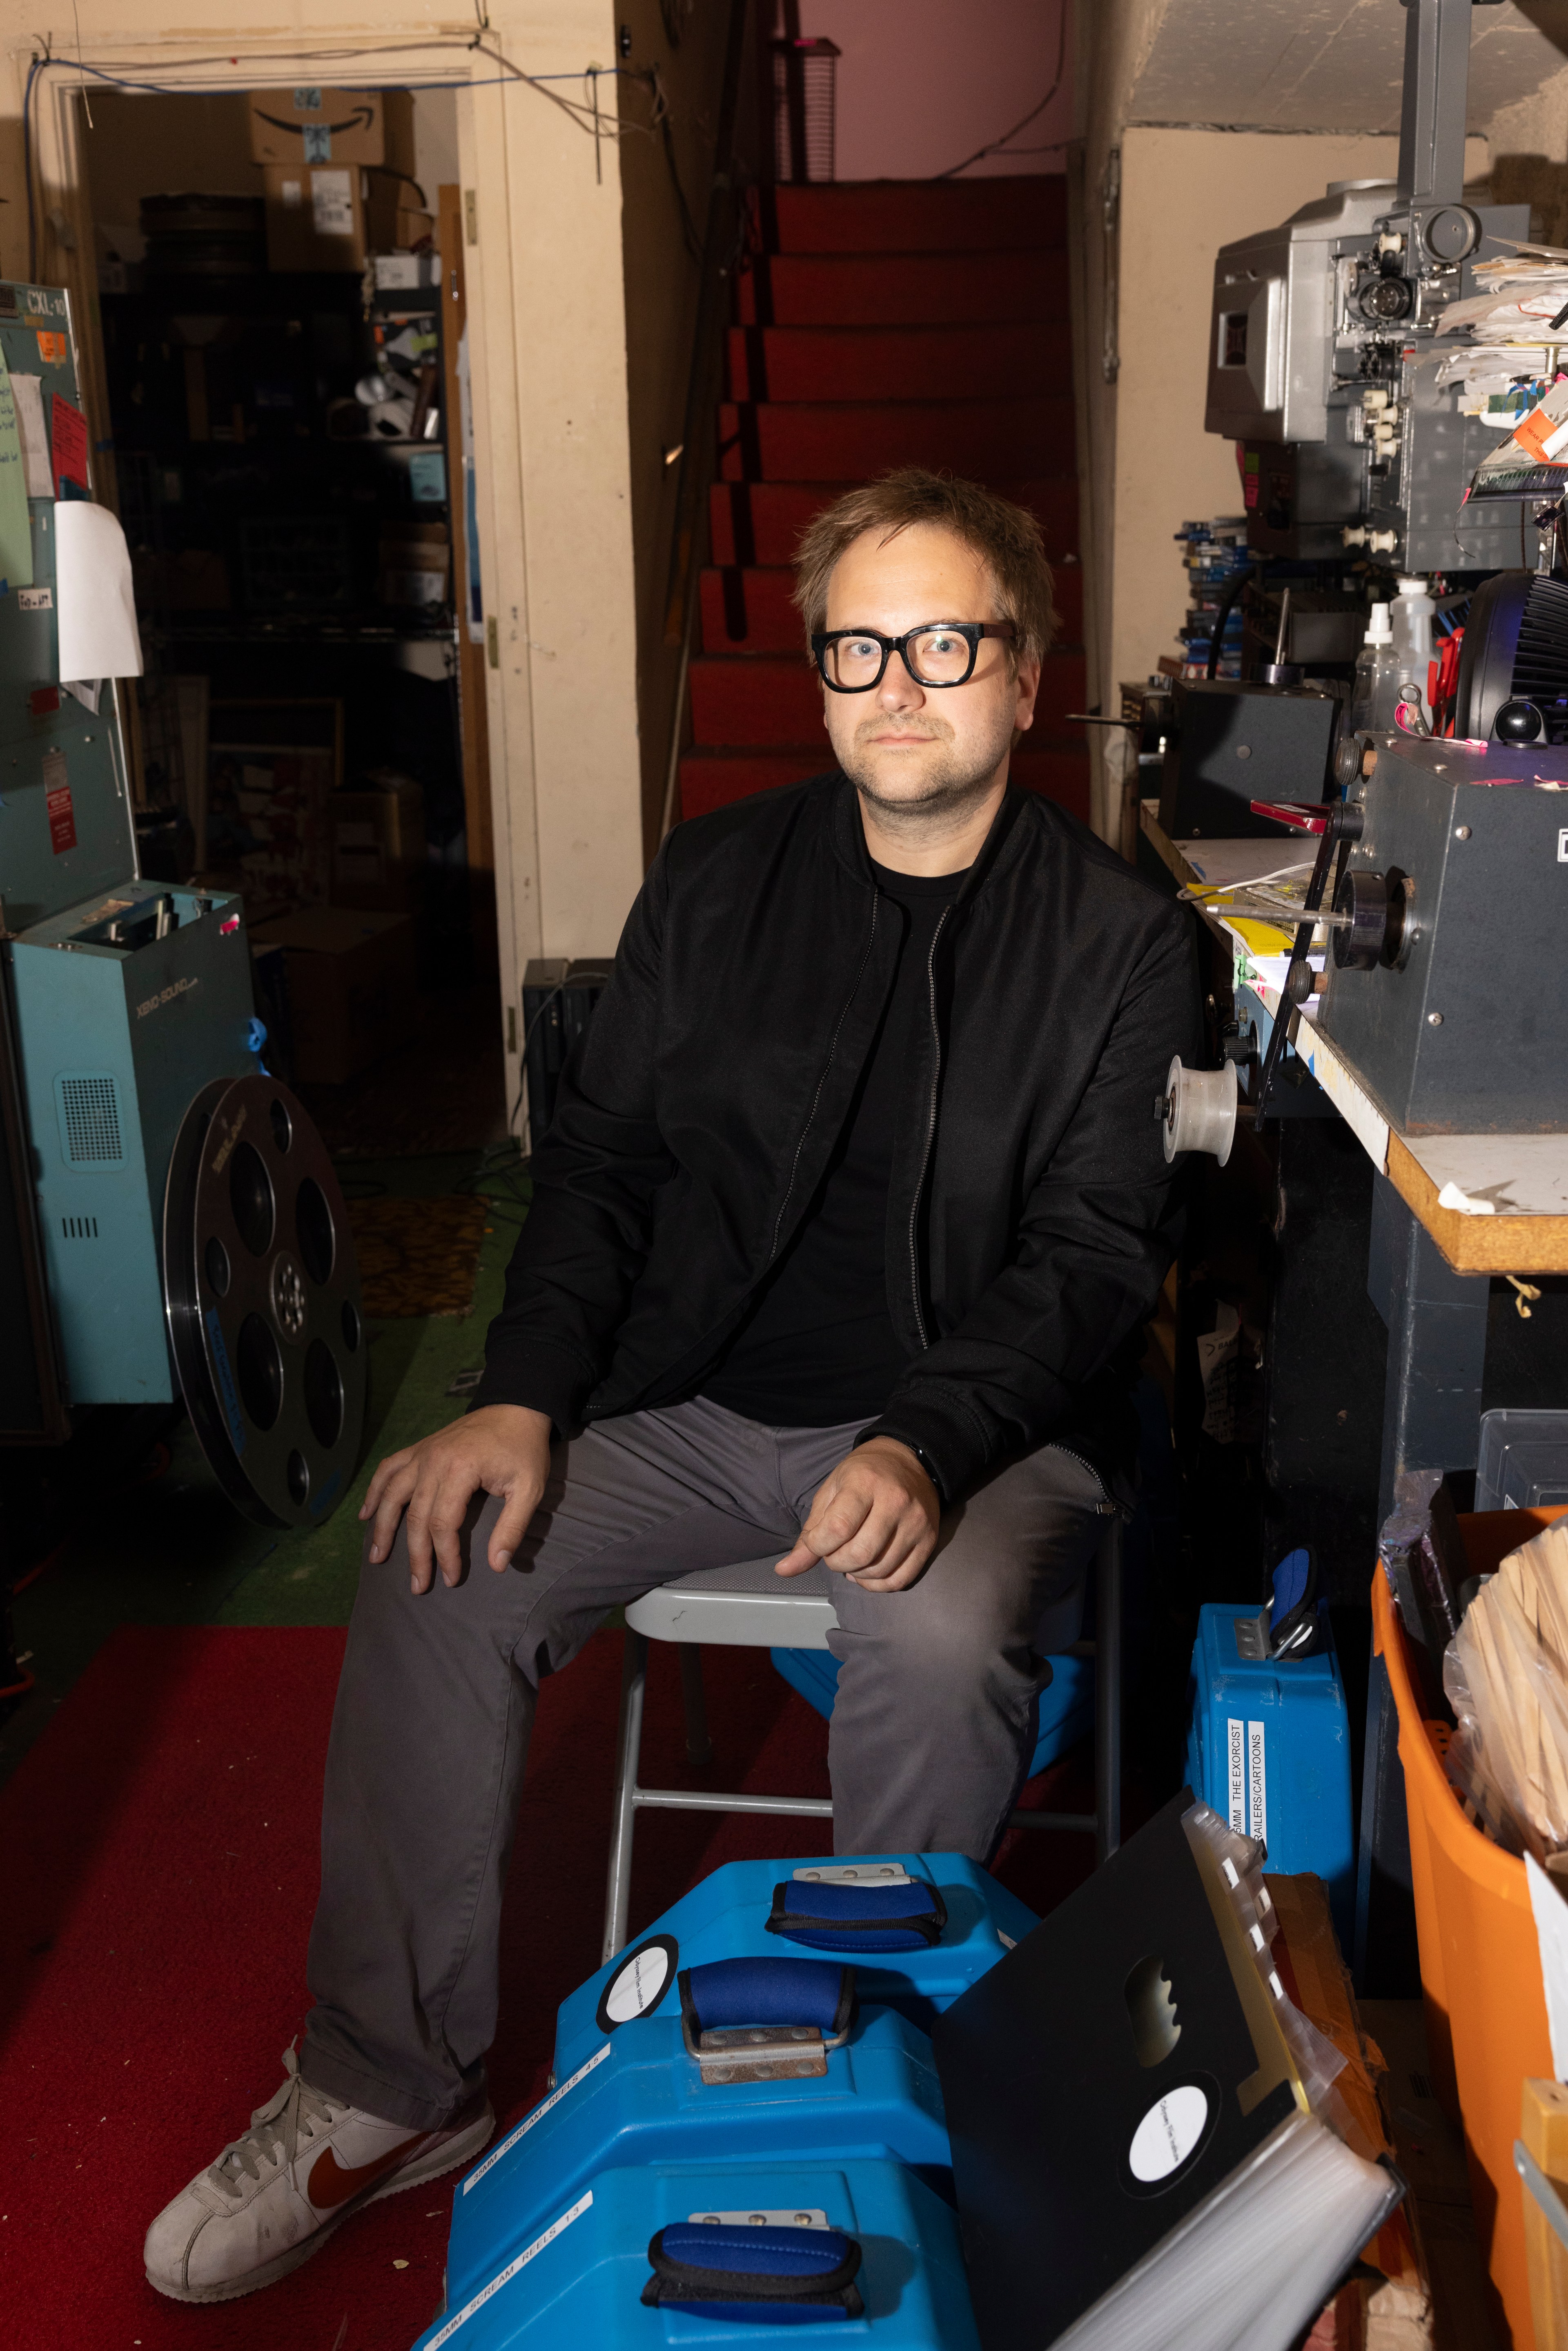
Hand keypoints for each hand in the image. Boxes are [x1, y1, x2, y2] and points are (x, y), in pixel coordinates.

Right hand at [358, 1404, 553, 1593]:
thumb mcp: (530, 1488)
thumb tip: (497, 1565)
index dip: (445, 1555)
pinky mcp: (419, 1449)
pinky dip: (374, 1491)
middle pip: (415, 1516)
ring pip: (391, 1494)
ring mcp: (422, 1453)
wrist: (516, 1408)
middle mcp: (432, 1461)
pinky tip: (366, 1513)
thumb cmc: (523, 1449)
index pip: (442, 1524)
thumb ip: (513, 1527)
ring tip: (377, 1557)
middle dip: (416, 1555)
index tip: (452, 1579)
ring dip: (382, 1527)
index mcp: (459, 1470)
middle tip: (418, 1586)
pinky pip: (388, 1469)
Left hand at [774, 1438, 940, 1593]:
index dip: (818, 1546)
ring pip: (879, 1571)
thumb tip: (784, 1571)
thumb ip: (809, 1533)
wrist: (909, 1461)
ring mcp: (916, 1523)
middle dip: (836, 1563)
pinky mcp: (929, 1540)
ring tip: (851, 1558)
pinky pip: (900, 1580)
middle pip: (859, 1555)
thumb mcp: (830, 1493)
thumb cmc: (862, 1476)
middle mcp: (895, 1502)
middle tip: (834, 1552)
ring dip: (855, 1574)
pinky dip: (877, 1584)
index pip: (837, 1529)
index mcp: (864, 1483)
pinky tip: (867, 1572)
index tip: (817, 1542)